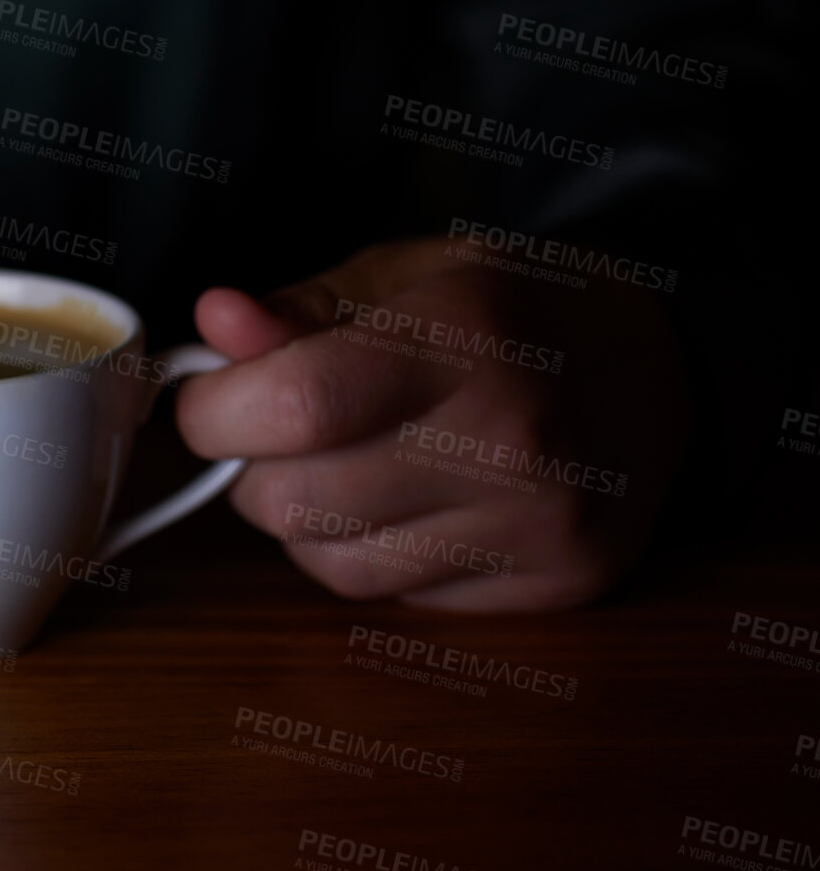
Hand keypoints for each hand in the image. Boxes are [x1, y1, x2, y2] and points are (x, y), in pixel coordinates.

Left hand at [175, 238, 687, 609]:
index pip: (294, 404)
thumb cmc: (509, 312)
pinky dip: (360, 555)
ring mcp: (535, 526)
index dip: (215, 411)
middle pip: (293, 499)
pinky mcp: (548, 589)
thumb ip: (300, 308)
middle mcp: (508, 440)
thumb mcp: (407, 274)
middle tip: (280, 430)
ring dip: (301, 518)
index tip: (210, 397)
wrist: (662, 374)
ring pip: (326, 563)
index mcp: (467, 334)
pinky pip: (385, 596)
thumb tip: (214, 324)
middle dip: (250, 467)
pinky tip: (400, 506)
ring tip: (346, 462)